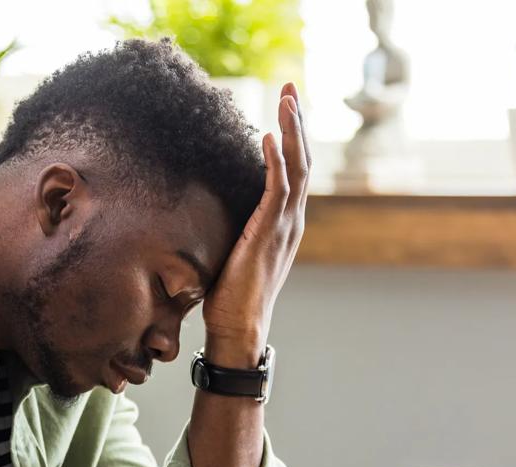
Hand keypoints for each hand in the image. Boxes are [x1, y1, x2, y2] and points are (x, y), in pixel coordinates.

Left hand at [202, 83, 310, 367]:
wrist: (238, 327)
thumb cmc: (230, 295)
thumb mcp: (236, 251)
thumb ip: (236, 228)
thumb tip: (212, 211)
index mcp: (285, 223)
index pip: (295, 170)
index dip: (292, 137)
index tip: (287, 107)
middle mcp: (292, 220)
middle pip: (303, 160)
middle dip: (297, 122)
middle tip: (290, 88)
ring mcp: (284, 226)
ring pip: (297, 167)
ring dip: (291, 130)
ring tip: (287, 99)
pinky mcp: (269, 233)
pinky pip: (277, 189)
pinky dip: (276, 160)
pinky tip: (269, 136)